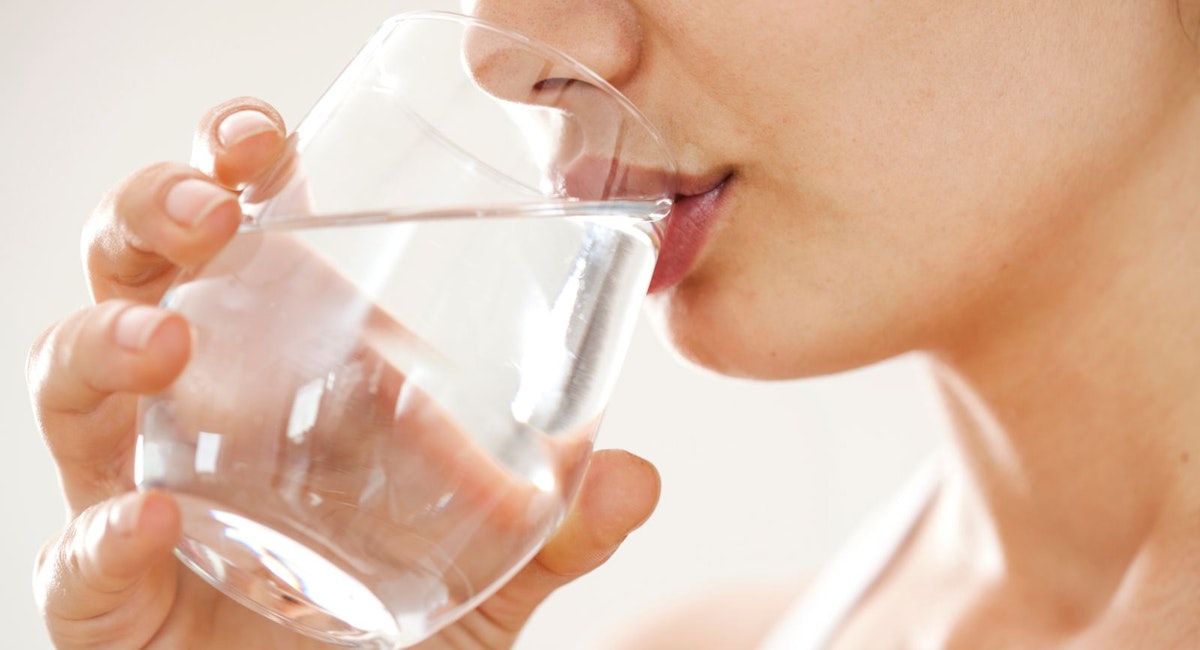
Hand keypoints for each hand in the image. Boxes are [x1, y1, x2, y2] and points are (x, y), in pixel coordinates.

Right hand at [27, 97, 660, 648]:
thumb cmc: (390, 626)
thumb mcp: (486, 569)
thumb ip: (556, 530)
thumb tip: (637, 478)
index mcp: (278, 366)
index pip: (234, 237)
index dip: (231, 168)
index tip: (269, 138)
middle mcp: (193, 411)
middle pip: (133, 276)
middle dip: (151, 216)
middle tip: (209, 204)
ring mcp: (136, 493)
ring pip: (70, 389)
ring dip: (101, 344)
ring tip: (163, 338)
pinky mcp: (108, 597)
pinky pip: (79, 558)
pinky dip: (102, 538)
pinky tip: (150, 523)